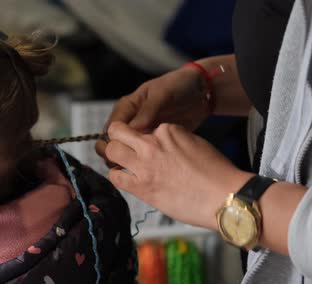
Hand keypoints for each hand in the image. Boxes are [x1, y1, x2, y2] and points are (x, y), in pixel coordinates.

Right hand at [96, 66, 210, 165]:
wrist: (200, 91)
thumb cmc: (179, 86)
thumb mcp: (163, 94)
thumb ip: (148, 111)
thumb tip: (134, 129)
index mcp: (127, 107)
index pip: (111, 129)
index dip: (113, 143)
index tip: (124, 155)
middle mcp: (130, 120)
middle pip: (113, 142)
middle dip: (117, 155)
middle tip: (130, 165)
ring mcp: (141, 132)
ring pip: (126, 150)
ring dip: (130, 160)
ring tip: (141, 169)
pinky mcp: (152, 140)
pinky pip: (141, 154)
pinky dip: (143, 161)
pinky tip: (152, 167)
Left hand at [105, 122, 252, 228]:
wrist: (226, 196)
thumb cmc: (217, 173)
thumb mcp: (196, 143)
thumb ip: (175, 141)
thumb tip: (164, 148)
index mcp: (168, 130)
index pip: (144, 127)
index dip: (143, 136)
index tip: (147, 146)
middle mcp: (152, 144)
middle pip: (118, 131)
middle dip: (117, 138)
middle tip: (121, 148)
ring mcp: (145, 164)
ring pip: (111, 150)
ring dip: (113, 155)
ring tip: (120, 163)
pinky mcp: (142, 186)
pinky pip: (115, 176)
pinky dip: (116, 176)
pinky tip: (124, 178)